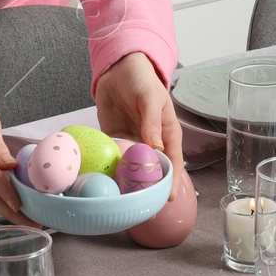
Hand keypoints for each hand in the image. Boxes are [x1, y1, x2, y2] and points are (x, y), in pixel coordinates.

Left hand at [94, 51, 184, 199]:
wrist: (118, 69)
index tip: (167, 199)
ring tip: (119, 198)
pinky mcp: (114, 140)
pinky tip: (102, 179)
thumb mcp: (150, 98)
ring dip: (126, 181)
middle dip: (147, 188)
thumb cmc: (142, 80)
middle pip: (152, 171)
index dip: (171, 181)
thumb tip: (155, 146)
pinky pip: (112, 158)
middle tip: (140, 206)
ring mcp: (132, 142)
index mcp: (167, 134)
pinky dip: (108, 167)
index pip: (173, 162)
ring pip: (131, 168)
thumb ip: (152, 122)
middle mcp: (150, 143)